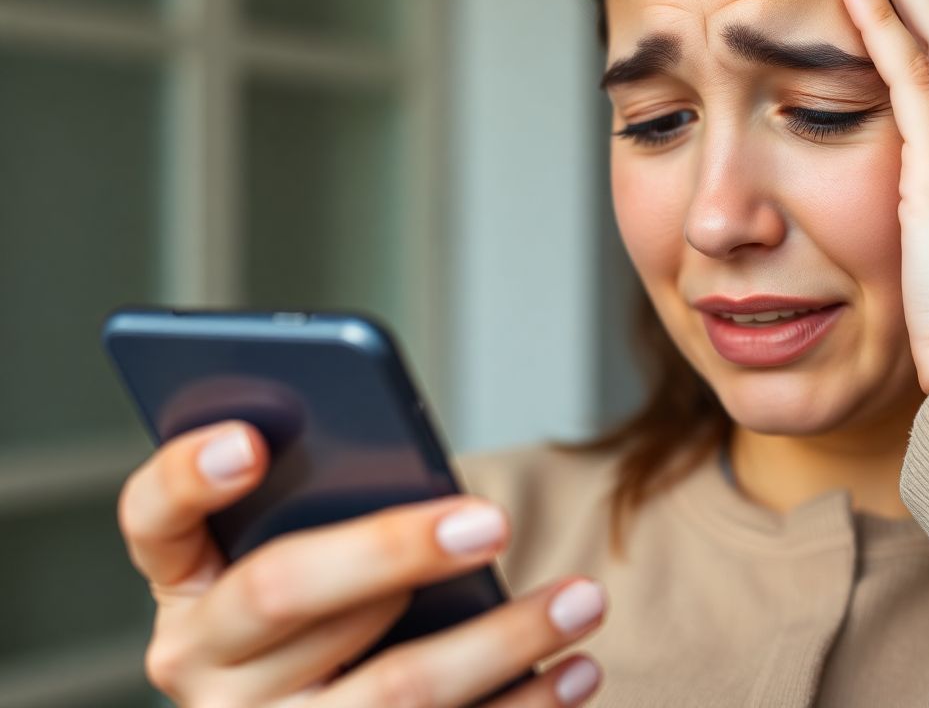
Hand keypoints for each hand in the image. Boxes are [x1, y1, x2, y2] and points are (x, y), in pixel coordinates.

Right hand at [117, 420, 604, 706]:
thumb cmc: (339, 604)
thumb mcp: (313, 554)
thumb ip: (340, 507)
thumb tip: (432, 483)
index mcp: (185, 584)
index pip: (153, 518)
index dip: (188, 475)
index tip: (251, 438)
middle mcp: (199, 666)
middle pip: (282, 593)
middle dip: (394, 549)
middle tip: (494, 520)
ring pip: (388, 689)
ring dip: (501, 640)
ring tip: (584, 598)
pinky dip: (522, 707)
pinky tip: (575, 672)